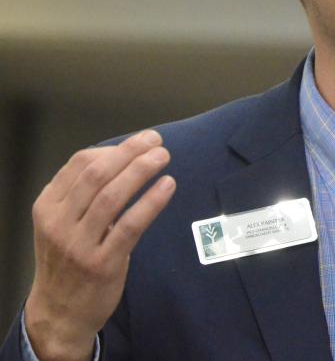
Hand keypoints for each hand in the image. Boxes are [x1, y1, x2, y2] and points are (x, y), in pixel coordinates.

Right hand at [24, 129, 175, 360]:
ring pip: (111, 196)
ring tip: (163, 157)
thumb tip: (124, 156)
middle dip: (129, 152)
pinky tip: (167, 186)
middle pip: (96, 175)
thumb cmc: (69, 259)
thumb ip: (83, 194)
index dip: (113, 148)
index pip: (79, 164)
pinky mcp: (101, 263)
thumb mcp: (62, 223)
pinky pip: (129, 225)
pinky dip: (150, 201)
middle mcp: (58, 223)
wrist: (60, 312)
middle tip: (156, 141)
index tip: (140, 141)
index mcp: (47, 207)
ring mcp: (78, 244)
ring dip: (140, 171)